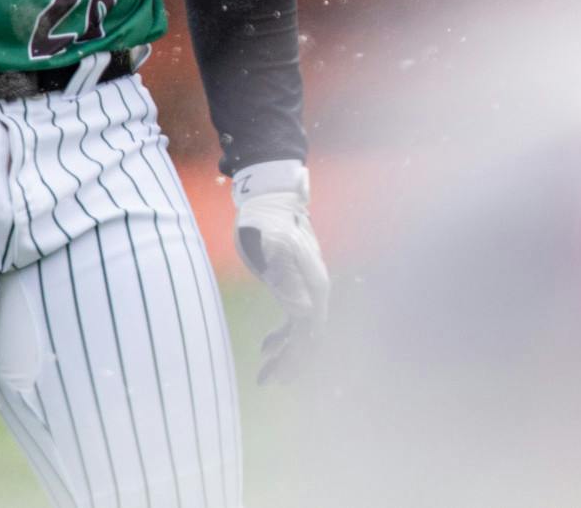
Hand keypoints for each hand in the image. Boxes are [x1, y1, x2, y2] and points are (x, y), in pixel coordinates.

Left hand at [232, 159, 328, 383]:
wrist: (270, 198)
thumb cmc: (266, 221)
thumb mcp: (271, 248)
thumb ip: (286, 278)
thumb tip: (304, 314)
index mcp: (313, 286)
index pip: (309, 332)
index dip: (296, 357)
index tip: (278, 377)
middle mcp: (316, 290)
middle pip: (309, 336)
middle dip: (291, 363)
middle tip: (267, 382)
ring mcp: (307, 288)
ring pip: (302, 331)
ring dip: (286, 354)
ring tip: (265, 375)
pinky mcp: (296, 284)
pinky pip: (296, 319)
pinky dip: (283, 337)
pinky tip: (266, 347)